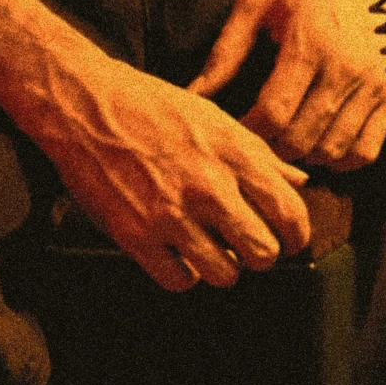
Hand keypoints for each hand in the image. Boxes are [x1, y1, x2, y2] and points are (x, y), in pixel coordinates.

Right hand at [23, 55, 311, 292]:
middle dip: (259, 253)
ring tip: (208, 245)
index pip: (290, 214)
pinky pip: (180, 281)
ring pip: (225, 275)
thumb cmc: (151, 105)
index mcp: (233, 151)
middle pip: (263, 253)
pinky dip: (182, 273)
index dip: (296, 235)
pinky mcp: (137, 235)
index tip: (286, 238)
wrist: (87, 103)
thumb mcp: (213, 118)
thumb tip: (299, 181)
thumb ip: (259, 155)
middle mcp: (208, 184)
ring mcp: (172, 213)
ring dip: (220, 266)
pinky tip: (176, 250)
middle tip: (245, 244)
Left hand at [189, 0, 385, 171]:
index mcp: (307, 43)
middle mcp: (345, 68)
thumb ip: (225, 51)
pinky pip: (367, 150)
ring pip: (333, 150)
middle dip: (273, 147)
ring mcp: (374, 83)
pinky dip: (342, 160)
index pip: (274, 114)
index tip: (237, 128)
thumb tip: (194, 94)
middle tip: (259, 138)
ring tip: (287, 141)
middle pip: (302, 139)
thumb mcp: (257, 1)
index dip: (249, 131)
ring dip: (305, 157)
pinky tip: (322, 144)